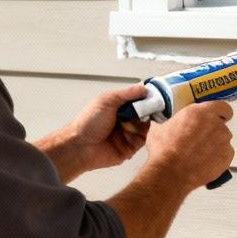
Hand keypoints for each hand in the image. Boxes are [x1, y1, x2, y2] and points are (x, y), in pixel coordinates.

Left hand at [36, 85, 153, 182]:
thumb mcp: (107, 101)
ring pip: (145, 129)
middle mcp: (123, 121)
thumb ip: (127, 94)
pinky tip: (133, 135)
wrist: (81, 146)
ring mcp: (126, 135)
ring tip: (135, 124)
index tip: (156, 98)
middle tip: (147, 112)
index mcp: (118, 108)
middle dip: (148, 113)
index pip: (139, 102)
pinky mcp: (128, 149)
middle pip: (145, 116)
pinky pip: (141, 143)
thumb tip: (143, 88)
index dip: (147, 100)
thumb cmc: (88, 123)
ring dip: (143, 126)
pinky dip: (140, 138)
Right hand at [140, 101, 233, 192]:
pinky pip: (225, 155)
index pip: (222, 107)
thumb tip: (164, 124)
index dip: (219, 113)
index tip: (214, 118)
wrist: (170, 173)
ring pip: (223, 140)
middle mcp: (215, 124)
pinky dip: (218, 158)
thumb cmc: (165, 151)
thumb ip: (170, 122)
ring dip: (215, 145)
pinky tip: (205, 162)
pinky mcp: (226, 157)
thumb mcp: (159, 128)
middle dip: (212, 132)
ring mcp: (223, 141)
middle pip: (221, 125)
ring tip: (200, 154)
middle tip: (199, 139)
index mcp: (200, 112)